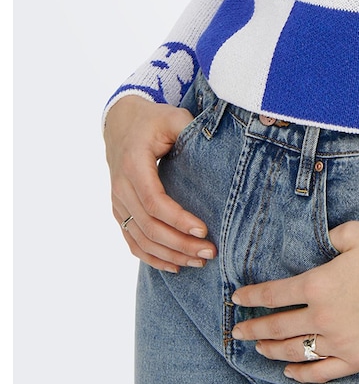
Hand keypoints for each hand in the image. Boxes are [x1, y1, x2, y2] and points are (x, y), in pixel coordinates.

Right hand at [104, 95, 216, 271]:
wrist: (121, 123)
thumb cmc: (153, 120)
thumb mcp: (173, 117)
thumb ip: (190, 129)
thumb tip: (216, 146)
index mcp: (134, 164)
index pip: (155, 201)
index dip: (178, 219)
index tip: (204, 230)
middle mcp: (121, 187)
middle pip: (149, 227)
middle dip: (180, 244)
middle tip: (209, 252)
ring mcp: (117, 202)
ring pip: (140, 239)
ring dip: (170, 255)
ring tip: (198, 261)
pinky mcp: (119, 211)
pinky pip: (132, 241)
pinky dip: (152, 258)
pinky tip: (174, 266)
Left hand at [231, 221, 358, 383]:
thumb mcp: (356, 233)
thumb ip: (331, 238)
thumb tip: (323, 244)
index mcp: (318, 283)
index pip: (273, 294)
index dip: (252, 297)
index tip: (237, 299)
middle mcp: (322, 316)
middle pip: (277, 326)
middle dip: (253, 329)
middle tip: (238, 332)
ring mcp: (338, 341)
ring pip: (295, 350)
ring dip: (272, 350)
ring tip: (260, 348)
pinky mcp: (356, 359)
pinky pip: (321, 372)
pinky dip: (302, 374)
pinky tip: (289, 371)